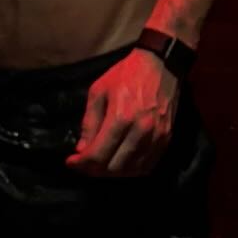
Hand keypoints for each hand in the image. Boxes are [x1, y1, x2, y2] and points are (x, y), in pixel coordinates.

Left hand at [66, 49, 178, 177]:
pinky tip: (121, 162)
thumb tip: (82, 149)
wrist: (161, 64)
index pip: (98, 155)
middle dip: (94, 170)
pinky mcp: (167, 138)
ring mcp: (156, 136)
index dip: (81, 164)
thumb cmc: (126, 74)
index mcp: (121, 117)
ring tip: (101, 164)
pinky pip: (148, 166)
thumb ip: (89, 122)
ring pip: (131, 170)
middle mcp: (140, 131)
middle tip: (85, 164)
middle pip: (114, 167)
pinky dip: (132, 170)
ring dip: (112, 172)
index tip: (71, 162)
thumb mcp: (99, 91)